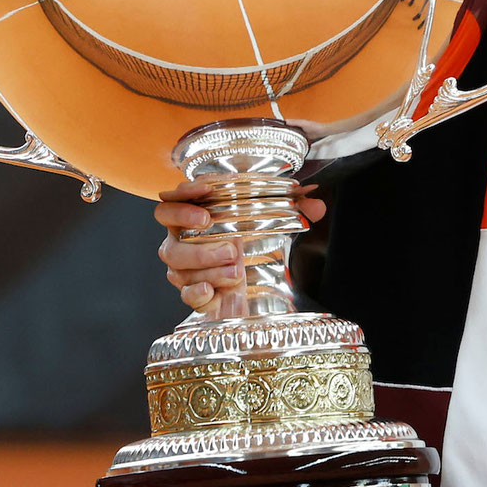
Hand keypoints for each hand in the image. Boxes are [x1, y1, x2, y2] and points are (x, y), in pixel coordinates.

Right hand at [154, 179, 324, 311]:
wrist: (257, 279)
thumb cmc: (254, 240)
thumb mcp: (275, 221)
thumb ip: (295, 209)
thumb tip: (316, 205)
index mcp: (192, 217)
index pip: (169, 203)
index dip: (183, 196)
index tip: (206, 192)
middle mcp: (181, 242)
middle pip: (171, 243)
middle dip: (200, 247)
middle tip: (232, 249)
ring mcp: (185, 269)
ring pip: (177, 269)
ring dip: (207, 270)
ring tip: (235, 272)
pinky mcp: (195, 293)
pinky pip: (185, 294)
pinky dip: (196, 293)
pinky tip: (213, 291)